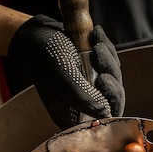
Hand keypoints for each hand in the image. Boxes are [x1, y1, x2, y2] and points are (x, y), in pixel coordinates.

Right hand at [8, 15, 124, 128]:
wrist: (37, 32)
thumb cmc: (46, 54)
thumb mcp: (62, 76)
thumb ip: (82, 98)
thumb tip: (105, 114)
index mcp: (72, 115)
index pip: (103, 118)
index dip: (110, 100)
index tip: (102, 78)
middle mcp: (83, 105)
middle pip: (114, 97)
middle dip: (110, 72)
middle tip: (98, 53)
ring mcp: (91, 88)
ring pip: (115, 78)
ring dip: (107, 57)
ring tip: (94, 43)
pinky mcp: (95, 73)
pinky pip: (111, 63)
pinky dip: (106, 48)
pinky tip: (95, 36)